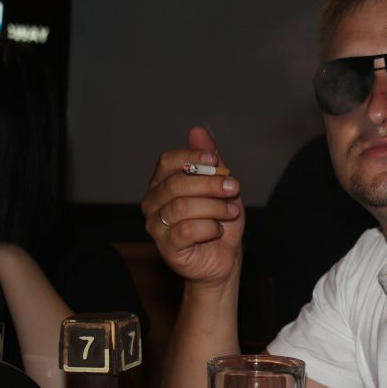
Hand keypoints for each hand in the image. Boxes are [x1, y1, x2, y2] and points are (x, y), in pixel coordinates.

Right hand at [141, 126, 243, 286]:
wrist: (224, 257)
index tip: (216, 161)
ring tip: (231, 211)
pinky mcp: (166, 248)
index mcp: (162, 183)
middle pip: (176, 183)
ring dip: (215, 207)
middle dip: (210, 183)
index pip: (167, 161)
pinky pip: (187, 230)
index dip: (192, 157)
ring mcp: (156, 226)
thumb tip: (197, 130)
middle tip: (233, 188)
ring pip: (182, 207)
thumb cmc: (219, 219)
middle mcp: (153, 203)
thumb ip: (209, 160)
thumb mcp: (220, 185)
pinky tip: (218, 230)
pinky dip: (210, 228)